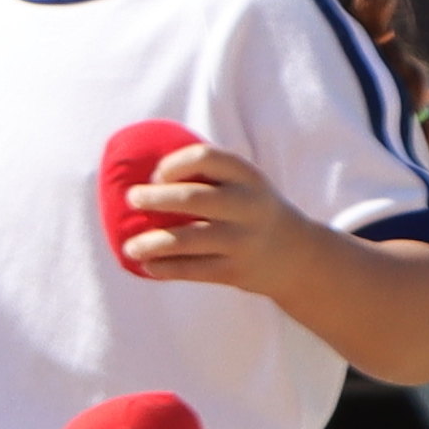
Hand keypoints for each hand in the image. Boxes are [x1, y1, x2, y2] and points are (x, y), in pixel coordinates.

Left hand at [110, 133, 284, 284]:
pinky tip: (148, 266)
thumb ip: (209, 176)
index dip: (174, 163)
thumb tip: (145, 176)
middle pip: (193, 198)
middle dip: (156, 198)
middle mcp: (247, 206)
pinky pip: (193, 270)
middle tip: (132, 199)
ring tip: (130, 246)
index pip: (205, 157)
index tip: (156, 174)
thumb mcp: (245, 184)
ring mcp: (243, 240)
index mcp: (247, 176)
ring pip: (188, 240)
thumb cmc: (252, 210)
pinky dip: (166, 268)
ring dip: (153, 243)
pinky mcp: (236, 271)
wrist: (297, 255)